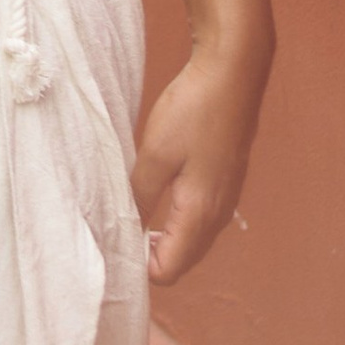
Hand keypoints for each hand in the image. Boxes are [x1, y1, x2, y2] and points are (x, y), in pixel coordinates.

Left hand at [133, 34, 268, 283]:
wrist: (233, 74)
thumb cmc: (194, 111)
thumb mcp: (155, 155)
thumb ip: (140, 197)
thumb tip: (125, 229)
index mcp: (201, 214)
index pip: (169, 270)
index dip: (139, 265)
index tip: (112, 242)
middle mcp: (219, 215)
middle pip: (183, 260)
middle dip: (150, 255)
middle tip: (116, 229)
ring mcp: (226, 198)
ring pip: (192, 239)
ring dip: (163, 237)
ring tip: (131, 212)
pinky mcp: (225, 181)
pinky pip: (199, 218)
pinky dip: (176, 220)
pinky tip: (154, 195)